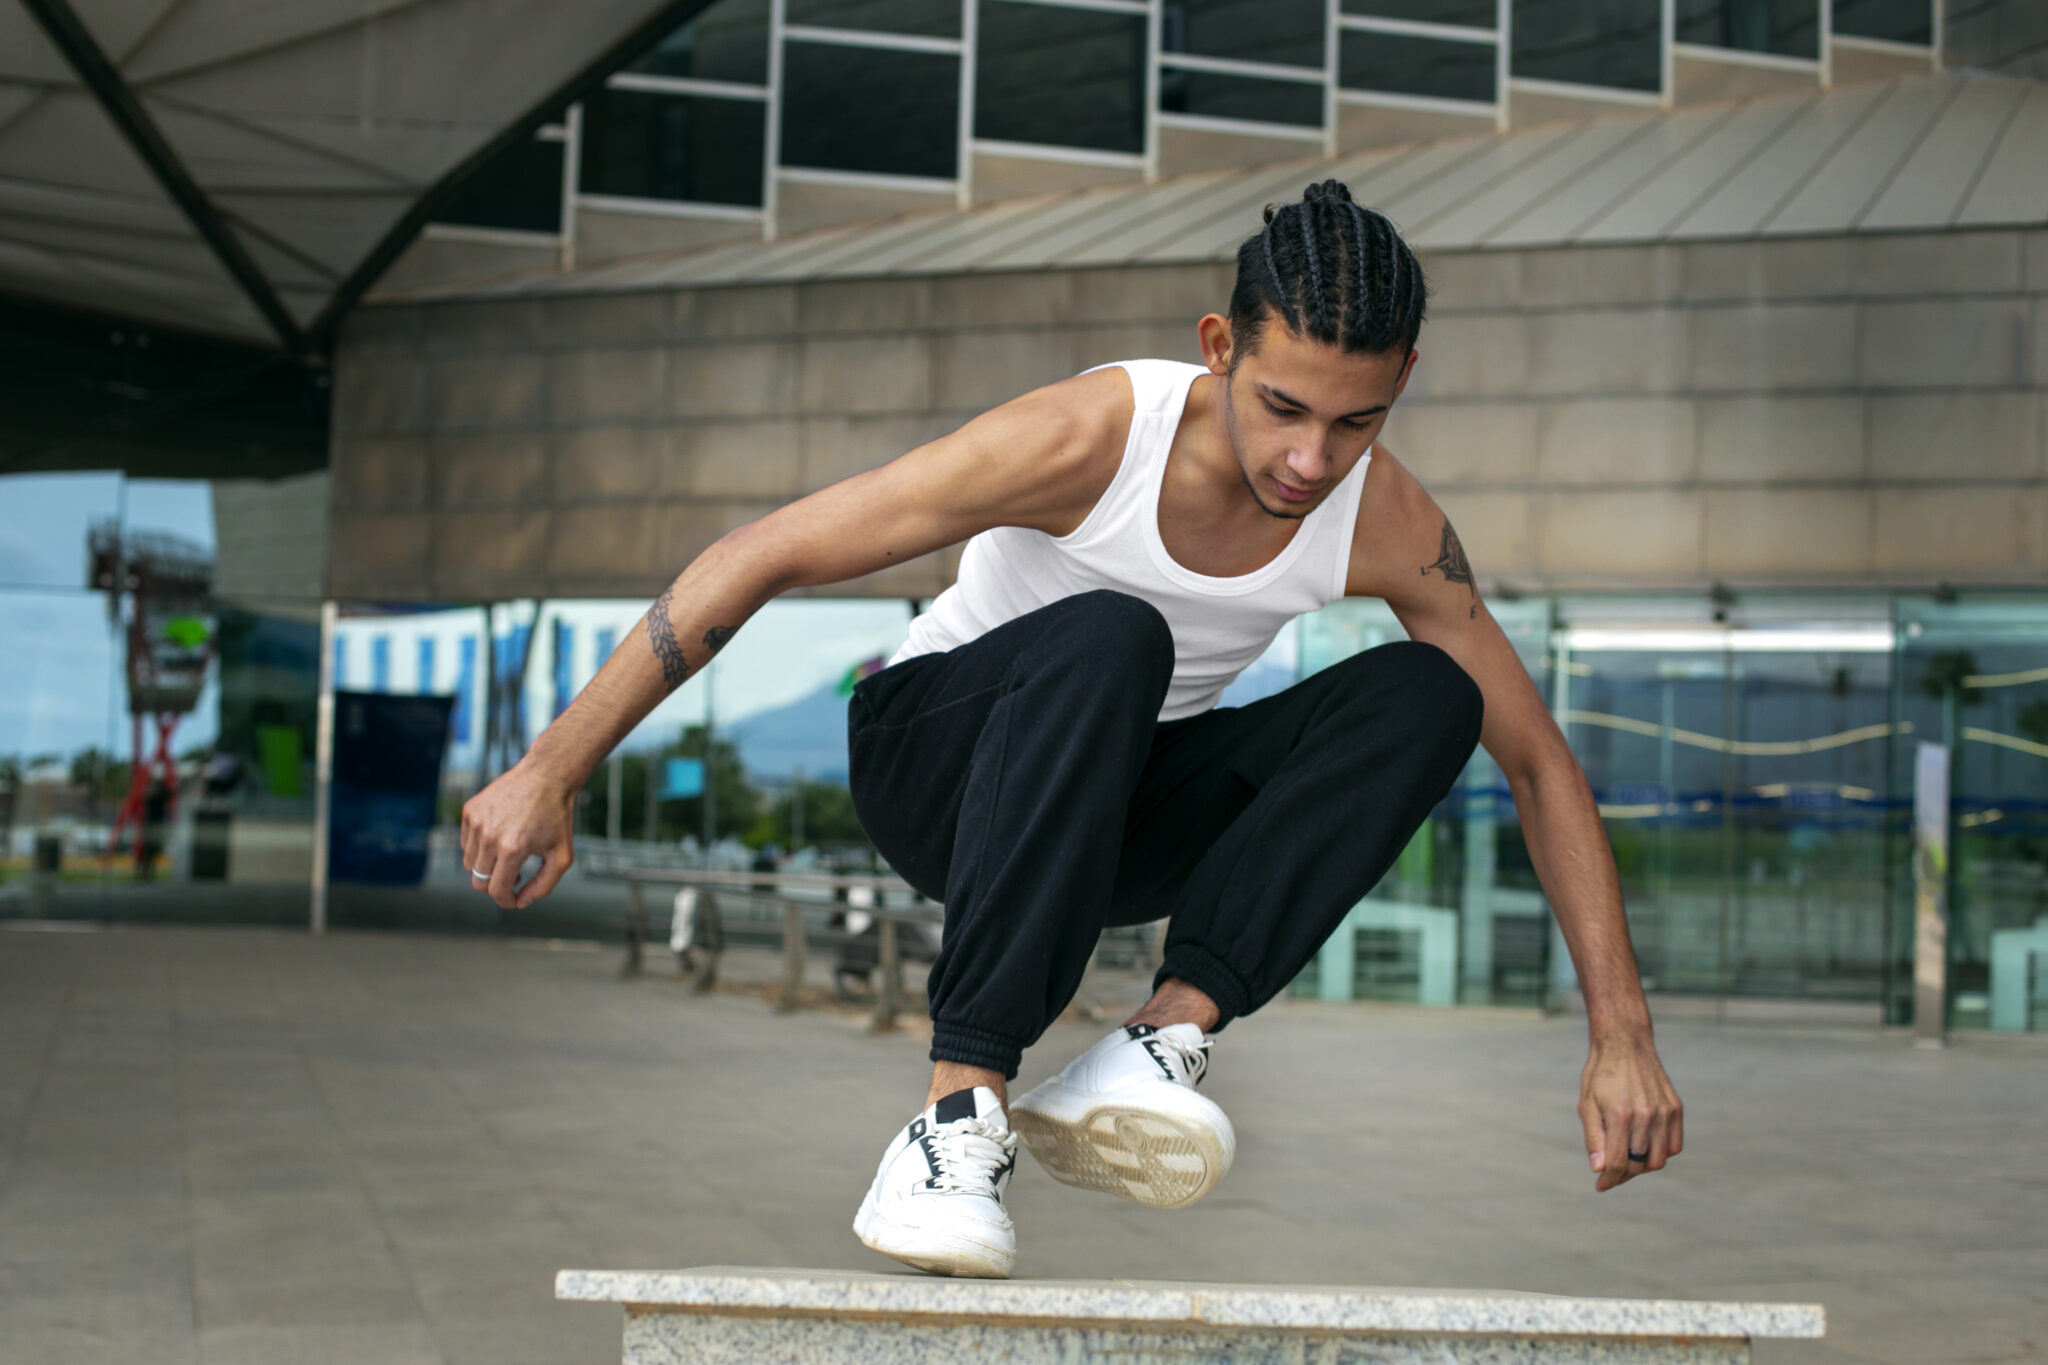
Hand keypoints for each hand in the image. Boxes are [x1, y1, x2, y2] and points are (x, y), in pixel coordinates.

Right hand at [460, 760, 576, 909]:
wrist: (547, 775)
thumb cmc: (557, 816)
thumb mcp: (562, 856)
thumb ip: (544, 886)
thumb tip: (521, 902)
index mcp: (512, 850)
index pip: (496, 891)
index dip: (506, 901)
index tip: (515, 899)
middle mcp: (489, 836)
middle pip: (478, 881)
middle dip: (496, 885)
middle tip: (515, 876)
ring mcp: (476, 822)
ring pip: (470, 863)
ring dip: (488, 866)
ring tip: (509, 855)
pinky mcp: (470, 810)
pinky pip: (466, 842)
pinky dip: (480, 846)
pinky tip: (500, 836)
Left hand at [1578, 1027, 1682, 1190]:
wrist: (1625, 1044)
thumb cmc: (1600, 1075)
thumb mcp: (1587, 1104)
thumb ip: (1593, 1138)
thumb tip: (1598, 1169)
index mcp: (1619, 1114)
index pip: (1617, 1162)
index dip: (1608, 1179)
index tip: (1600, 1185)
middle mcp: (1645, 1115)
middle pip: (1638, 1164)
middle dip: (1622, 1174)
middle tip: (1611, 1171)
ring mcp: (1664, 1112)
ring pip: (1658, 1159)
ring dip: (1642, 1166)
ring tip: (1627, 1159)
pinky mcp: (1676, 1108)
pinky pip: (1674, 1146)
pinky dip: (1661, 1153)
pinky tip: (1645, 1147)